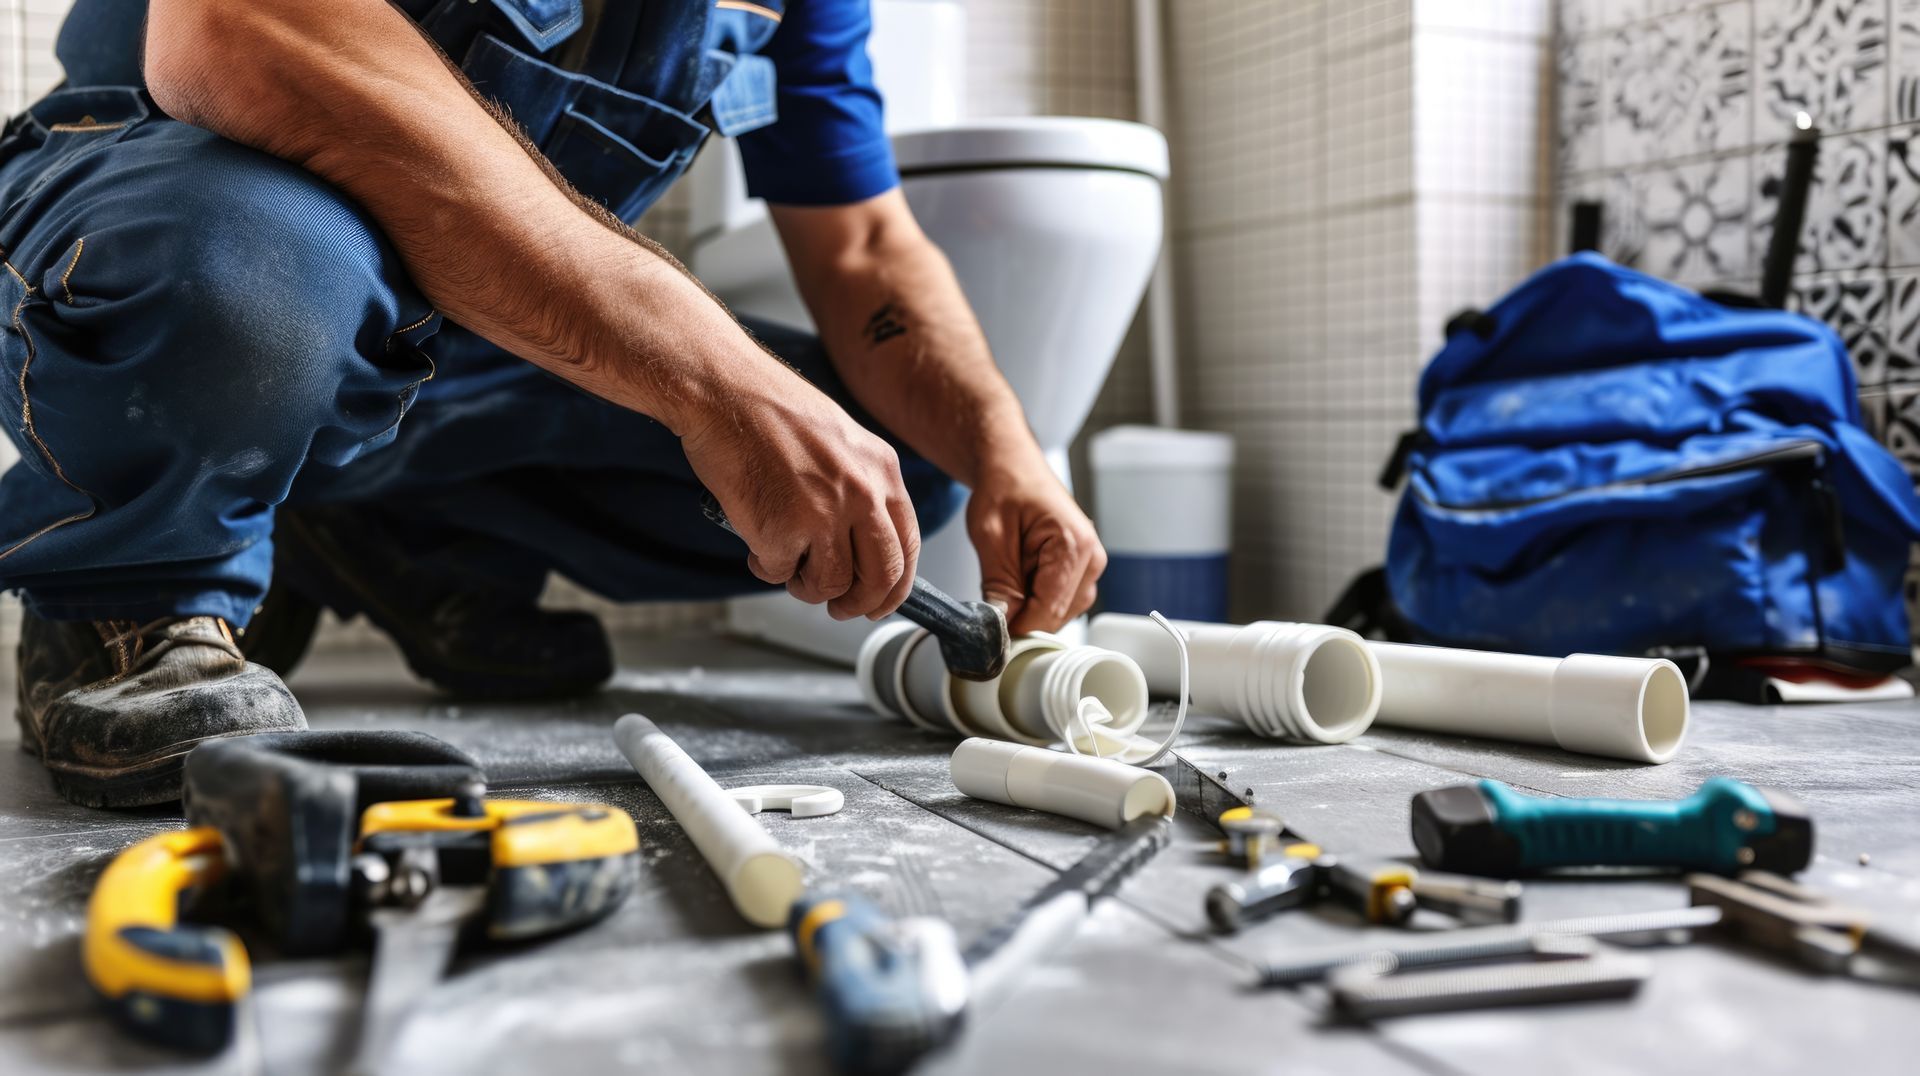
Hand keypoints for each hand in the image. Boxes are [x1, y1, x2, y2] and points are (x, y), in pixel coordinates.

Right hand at [681, 368, 918, 620]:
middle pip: (880, 576)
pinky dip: (766, 566)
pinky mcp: (783, 529)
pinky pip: (781, 573)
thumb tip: (861, 543)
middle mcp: (862, 493)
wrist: (724, 389)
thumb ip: (859, 488)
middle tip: (840, 608)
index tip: (879, 599)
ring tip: (787, 565)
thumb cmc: (769, 409)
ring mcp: (824, 514)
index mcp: (882, 470)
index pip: (907, 546)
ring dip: (807, 587)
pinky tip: (755, 540)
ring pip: (831, 585)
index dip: (895, 585)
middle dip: (860, 603)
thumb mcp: (840, 441)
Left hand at [967, 454, 1106, 633]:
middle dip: (1023, 613)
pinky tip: (1020, 573)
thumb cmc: (1006, 487)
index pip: (1049, 609)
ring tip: (1009, 571)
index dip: (1017, 625)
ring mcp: (1090, 565)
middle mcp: (1092, 558)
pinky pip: (1059, 600)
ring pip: (1059, 613)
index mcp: (1074, 545)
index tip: (991, 631)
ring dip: (1029, 605)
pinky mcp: (1082, 570)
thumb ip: (998, 584)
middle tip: (993, 591)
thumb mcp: (990, 536)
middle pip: (1057, 615)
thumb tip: (1002, 627)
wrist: (1014, 466)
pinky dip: (1035, 596)